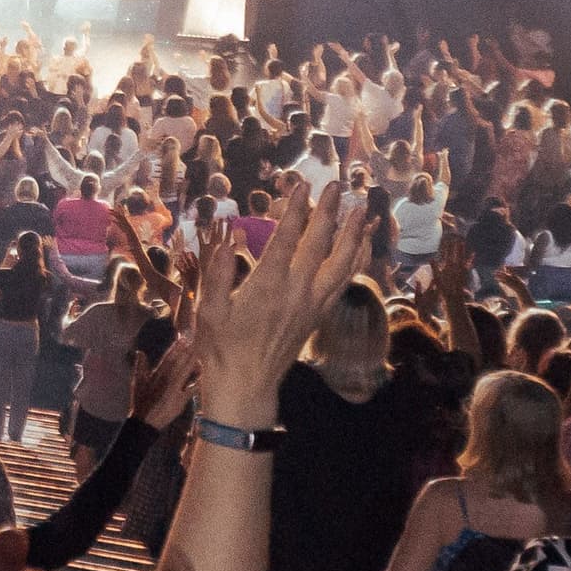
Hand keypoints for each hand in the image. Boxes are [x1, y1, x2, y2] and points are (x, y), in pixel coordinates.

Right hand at [131, 334, 199, 427]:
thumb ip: (140, 367)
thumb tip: (140, 352)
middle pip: (179, 363)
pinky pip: (191, 389)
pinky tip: (200, 376)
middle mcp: (167, 382)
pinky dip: (196, 382)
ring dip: (192, 363)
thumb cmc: (140, 402)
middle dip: (187, 352)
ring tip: (197, 354)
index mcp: (157, 376)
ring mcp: (175, 391)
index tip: (183, 339)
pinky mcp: (181, 401)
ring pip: (186, 373)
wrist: (145, 422)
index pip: (168, 359)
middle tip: (194, 341)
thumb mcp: (137, 383)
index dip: (177, 348)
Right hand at [189, 182, 371, 428]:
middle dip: (329, 212)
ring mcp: (313, 303)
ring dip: (353, 234)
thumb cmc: (220, 346)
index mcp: (267, 286)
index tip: (300, 185)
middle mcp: (297, 291)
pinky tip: (362, 246)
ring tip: (362, 210)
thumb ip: (218, 272)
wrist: (246, 384)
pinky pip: (345, 282)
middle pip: (320, 244)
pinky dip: (357, 261)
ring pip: (342, 263)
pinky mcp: (320, 314)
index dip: (294, 209)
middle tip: (337, 186)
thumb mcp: (208, 309)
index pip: (286, 238)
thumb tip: (229, 237)